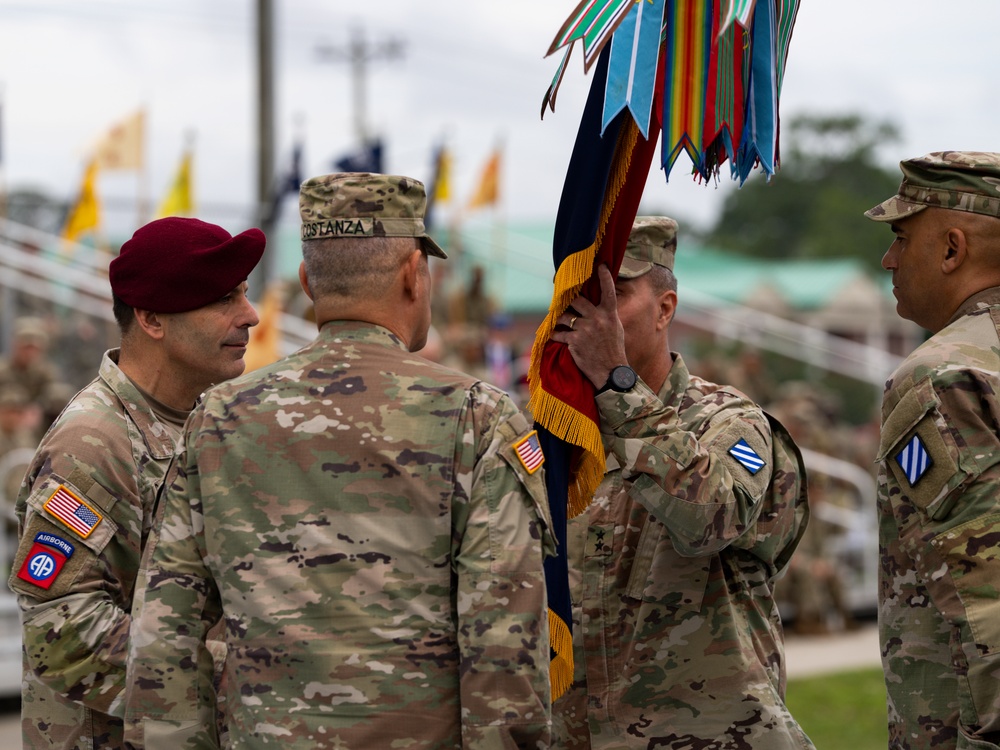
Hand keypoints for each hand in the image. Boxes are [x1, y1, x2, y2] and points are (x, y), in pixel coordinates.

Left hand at [549, 264, 627, 388]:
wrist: (610, 372)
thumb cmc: (614, 350)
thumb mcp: (616, 329)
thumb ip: (606, 315)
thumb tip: (599, 304)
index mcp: (610, 315)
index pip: (608, 291)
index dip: (604, 277)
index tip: (600, 265)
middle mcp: (597, 319)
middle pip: (577, 300)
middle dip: (568, 300)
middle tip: (563, 299)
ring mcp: (585, 330)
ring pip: (565, 317)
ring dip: (559, 318)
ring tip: (558, 320)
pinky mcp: (574, 341)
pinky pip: (559, 333)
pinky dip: (555, 334)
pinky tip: (553, 335)